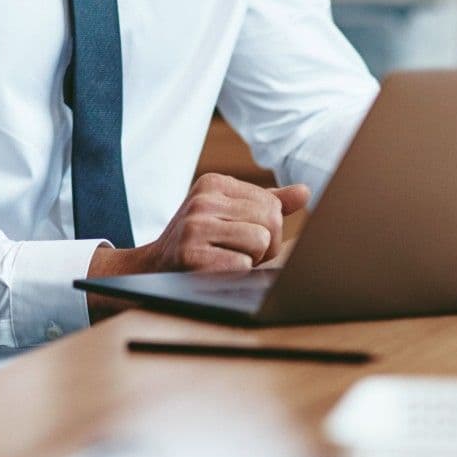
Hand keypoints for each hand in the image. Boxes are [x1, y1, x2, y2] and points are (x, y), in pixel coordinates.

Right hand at [88, 173, 308, 277]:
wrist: (152, 268)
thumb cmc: (200, 240)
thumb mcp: (227, 212)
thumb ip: (267, 202)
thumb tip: (304, 192)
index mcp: (214, 182)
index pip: (272, 204)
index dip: (269, 228)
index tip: (243, 236)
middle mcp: (203, 199)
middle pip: (271, 221)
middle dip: (265, 246)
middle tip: (239, 252)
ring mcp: (194, 226)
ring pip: (260, 242)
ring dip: (251, 260)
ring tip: (226, 259)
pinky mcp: (191, 255)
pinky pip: (242, 265)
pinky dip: (235, 274)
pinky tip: (216, 270)